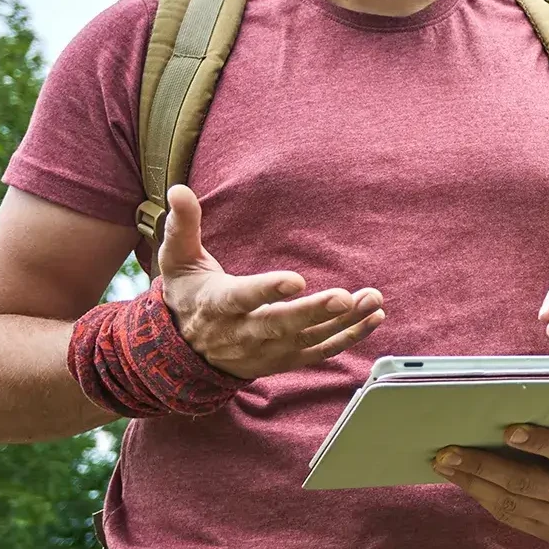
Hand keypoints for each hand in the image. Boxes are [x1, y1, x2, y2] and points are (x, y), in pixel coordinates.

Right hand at [157, 184, 384, 379]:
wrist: (184, 351)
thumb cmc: (187, 295)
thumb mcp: (176, 259)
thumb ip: (182, 224)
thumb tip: (178, 189)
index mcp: (217, 305)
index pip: (242, 298)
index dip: (268, 290)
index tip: (296, 280)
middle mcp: (243, 333)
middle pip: (281, 325)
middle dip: (314, 312)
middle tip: (344, 297)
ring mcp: (266, 350)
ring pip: (307, 338)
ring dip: (343, 322)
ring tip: (371, 300)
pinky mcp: (285, 359)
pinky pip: (321, 351)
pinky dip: (349, 337)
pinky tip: (373, 317)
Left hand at [432, 423, 548, 539]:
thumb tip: (534, 384)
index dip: (538, 442)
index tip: (508, 430)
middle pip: (526, 482)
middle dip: (483, 465)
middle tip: (450, 451)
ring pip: (511, 502)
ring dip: (472, 483)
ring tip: (444, 465)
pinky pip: (509, 516)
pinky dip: (482, 496)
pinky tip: (462, 480)